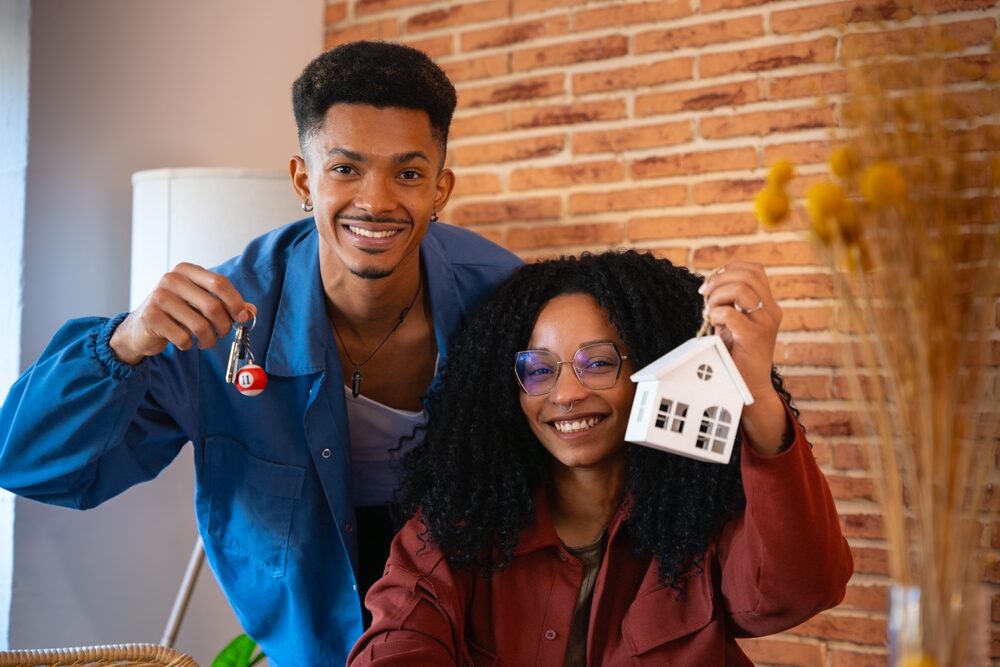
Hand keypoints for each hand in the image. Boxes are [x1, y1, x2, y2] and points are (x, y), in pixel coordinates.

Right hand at [110, 263, 253, 365]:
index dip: (236, 302)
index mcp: (187, 271)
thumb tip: (251, 311)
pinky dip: (189, 344)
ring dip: (208, 339)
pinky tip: (183, 341)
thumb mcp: (201, 304)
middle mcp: (171, 279)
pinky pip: (183, 337)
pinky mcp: (151, 317)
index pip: (220, 282)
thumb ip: (226, 305)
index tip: (242, 317)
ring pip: (200, 325)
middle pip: (213, 306)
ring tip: (205, 341)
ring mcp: (159, 297)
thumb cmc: (176, 314)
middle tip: (222, 333)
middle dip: (224, 325)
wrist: (140, 329)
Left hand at [699, 261, 787, 454]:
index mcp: (768, 304)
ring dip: (718, 296)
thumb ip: (729, 302)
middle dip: (719, 280)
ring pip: (741, 289)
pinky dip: (716, 314)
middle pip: (747, 275)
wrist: (749, 384)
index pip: (754, 269)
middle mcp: (771, 310)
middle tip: (705, 295)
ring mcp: (766, 322)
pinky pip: (731, 313)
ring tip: (711, 311)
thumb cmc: (737, 353)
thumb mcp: (734, 321)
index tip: (712, 283)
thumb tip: (710, 283)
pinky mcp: (755, 336)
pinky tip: (713, 324)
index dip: (730, 269)